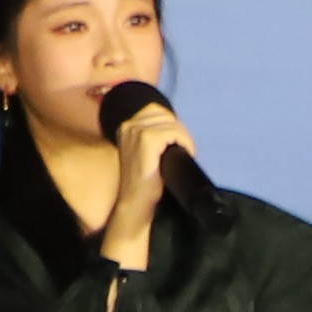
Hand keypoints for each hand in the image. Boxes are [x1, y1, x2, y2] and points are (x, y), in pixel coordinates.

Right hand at [93, 92, 196, 265]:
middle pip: (164, 114)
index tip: (176, 142)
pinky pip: (175, 132)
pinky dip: (185, 142)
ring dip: (183, 137)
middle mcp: (128, 124)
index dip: (171, 123)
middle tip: (182, 149)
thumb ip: (152, 134)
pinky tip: (185, 153)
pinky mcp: (147, 139)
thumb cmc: (142, 180)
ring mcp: (136, 131)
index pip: (155, 109)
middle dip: (178, 130)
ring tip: (182, 153)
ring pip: (172, 123)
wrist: (136, 201)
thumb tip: (173, 124)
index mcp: (126, 125)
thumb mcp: (143, 151)